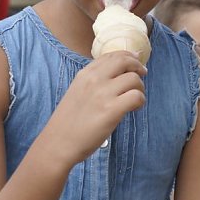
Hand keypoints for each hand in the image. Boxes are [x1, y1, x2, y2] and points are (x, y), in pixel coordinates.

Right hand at [40, 52, 146, 168]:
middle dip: (138, 67)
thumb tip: (118, 71)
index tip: (136, 61)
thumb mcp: (77, 92)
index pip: (111, 55)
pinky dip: (140, 102)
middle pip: (125, 61)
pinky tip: (134, 109)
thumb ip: (95, 80)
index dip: (128, 56)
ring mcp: (103, 94)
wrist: (58, 143)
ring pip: (134, 79)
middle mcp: (94, 80)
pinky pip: (136, 97)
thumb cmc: (69, 122)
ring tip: (134, 100)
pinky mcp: (111, 110)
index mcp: (85, 74)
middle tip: (142, 76)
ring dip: (140, 88)